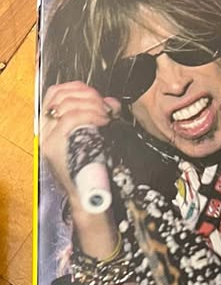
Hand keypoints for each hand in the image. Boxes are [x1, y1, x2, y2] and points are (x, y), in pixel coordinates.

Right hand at [41, 82, 120, 204]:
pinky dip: (90, 115)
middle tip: (104, 107)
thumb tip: (111, 103)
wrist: (87, 196)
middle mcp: (46, 129)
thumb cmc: (91, 169)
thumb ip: (99, 118)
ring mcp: (48, 137)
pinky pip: (71, 118)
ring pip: (67, 105)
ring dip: (91, 105)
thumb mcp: (93, 138)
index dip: (77, 88)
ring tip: (105, 116)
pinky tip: (102, 120)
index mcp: (51, 125)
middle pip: (61, 95)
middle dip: (87, 96)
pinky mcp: (55, 145)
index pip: (56, 93)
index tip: (96, 96)